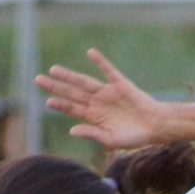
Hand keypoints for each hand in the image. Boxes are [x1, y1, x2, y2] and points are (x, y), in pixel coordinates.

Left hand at [38, 49, 164, 150]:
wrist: (157, 127)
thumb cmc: (135, 137)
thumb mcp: (112, 140)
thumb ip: (93, 134)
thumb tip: (72, 130)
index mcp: (94, 117)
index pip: (72, 108)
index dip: (60, 104)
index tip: (48, 101)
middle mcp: (97, 102)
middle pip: (73, 93)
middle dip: (56, 87)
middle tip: (38, 80)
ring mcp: (107, 92)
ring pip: (84, 82)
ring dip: (69, 76)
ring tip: (53, 69)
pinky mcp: (120, 84)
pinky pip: (108, 70)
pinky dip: (100, 62)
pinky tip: (90, 53)